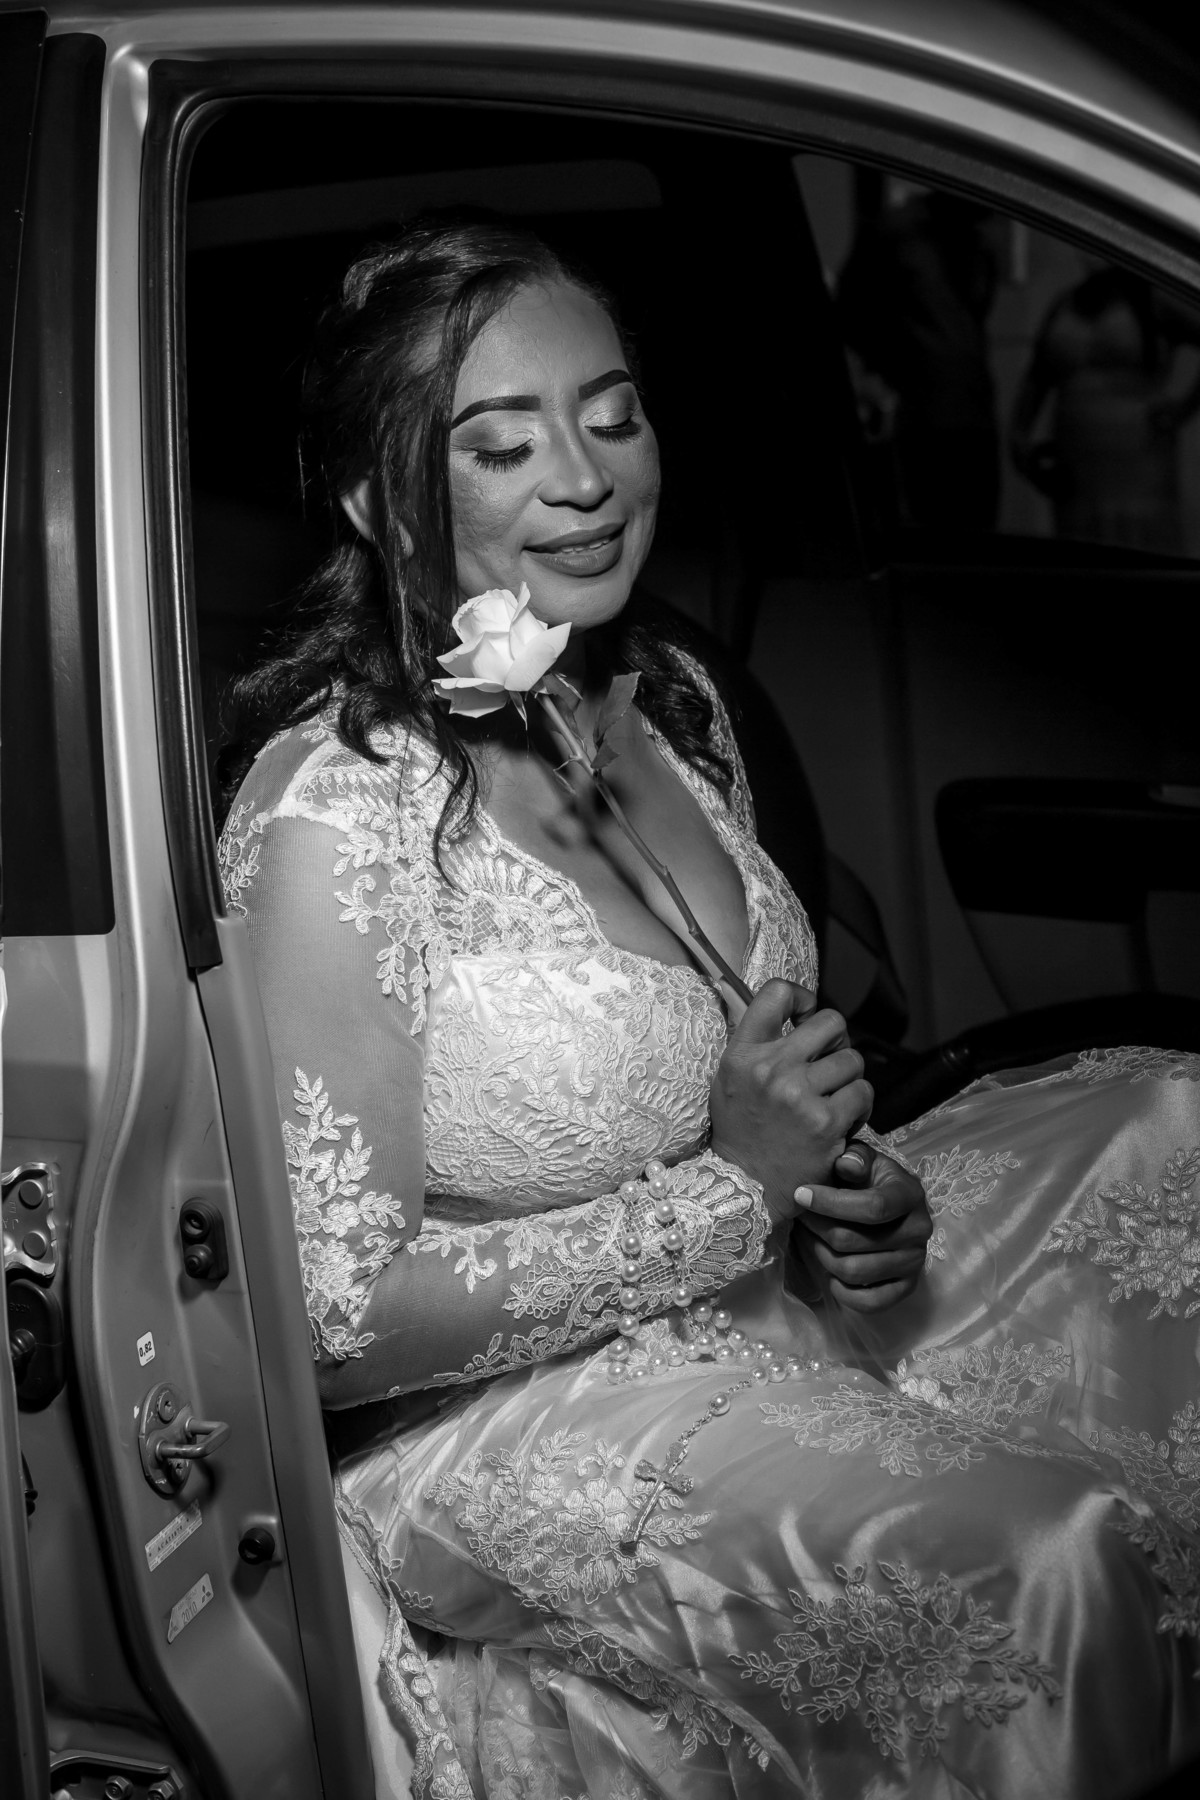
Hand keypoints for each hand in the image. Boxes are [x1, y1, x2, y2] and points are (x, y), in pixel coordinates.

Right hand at [709, 980, 874, 1223]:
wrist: (746, 1188)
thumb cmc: (741, 1132)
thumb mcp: (730, 1080)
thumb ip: (755, 1044)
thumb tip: (789, 1007)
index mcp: (742, 1054)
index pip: (776, 992)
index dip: (802, 997)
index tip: (806, 1016)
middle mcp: (770, 1068)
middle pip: (830, 1022)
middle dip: (838, 1041)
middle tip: (829, 1063)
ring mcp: (799, 1095)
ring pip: (853, 1059)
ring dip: (849, 1079)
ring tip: (834, 1099)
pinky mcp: (826, 1122)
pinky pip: (863, 1093)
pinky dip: (860, 1106)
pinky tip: (844, 1120)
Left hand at [793, 1144, 930, 1312]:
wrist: (888, 1207)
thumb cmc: (869, 1180)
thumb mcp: (863, 1160)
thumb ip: (854, 1158)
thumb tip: (846, 1164)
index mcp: (910, 1195)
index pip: (872, 1207)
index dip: (830, 1203)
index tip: (800, 1194)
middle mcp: (919, 1230)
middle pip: (852, 1241)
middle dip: (817, 1228)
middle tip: (801, 1217)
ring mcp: (914, 1262)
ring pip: (852, 1270)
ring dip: (822, 1256)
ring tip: (812, 1239)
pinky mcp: (906, 1287)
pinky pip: (869, 1302)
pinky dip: (842, 1291)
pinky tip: (831, 1273)